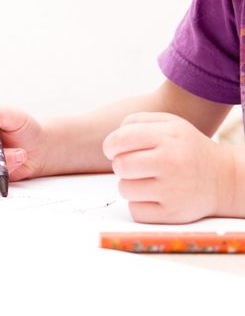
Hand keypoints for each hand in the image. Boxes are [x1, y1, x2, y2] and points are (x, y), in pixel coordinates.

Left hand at [103, 112, 234, 223]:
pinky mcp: (171, 213)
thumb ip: (137, 122)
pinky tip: (156, 196)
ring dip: (130, 185)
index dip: (111, 145)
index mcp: (168, 136)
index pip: (120, 139)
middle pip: (120, 165)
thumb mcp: (169, 124)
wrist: (223, 179)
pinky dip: (140, 204)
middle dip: (121, 165)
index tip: (114, 149)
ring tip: (149, 180)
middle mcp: (171, 162)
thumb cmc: (186, 149)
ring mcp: (172, 190)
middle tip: (135, 165)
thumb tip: (112, 141)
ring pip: (124, 189)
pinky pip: (135, 210)